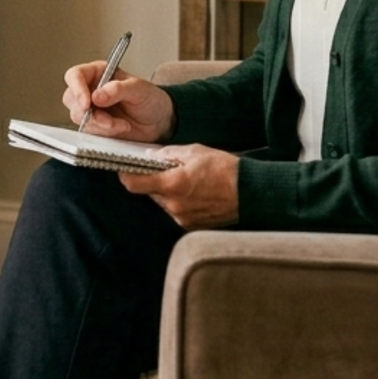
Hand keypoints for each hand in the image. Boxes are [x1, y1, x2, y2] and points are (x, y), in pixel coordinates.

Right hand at [63, 61, 173, 142]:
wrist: (159, 122)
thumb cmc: (150, 99)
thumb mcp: (139, 89)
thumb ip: (118, 89)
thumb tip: (97, 96)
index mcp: (98, 73)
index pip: (75, 75)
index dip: (77, 88)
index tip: (87, 103)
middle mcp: (90, 89)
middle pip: (71, 98)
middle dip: (89, 112)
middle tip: (108, 120)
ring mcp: (90, 109)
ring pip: (78, 117)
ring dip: (100, 124)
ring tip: (121, 124)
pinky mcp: (94, 126)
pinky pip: (88, 130)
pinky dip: (104, 132)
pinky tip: (120, 128)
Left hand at [117, 144, 238, 229]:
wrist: (251, 193)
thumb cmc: (226, 171)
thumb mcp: (195, 152)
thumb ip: (168, 154)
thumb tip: (151, 157)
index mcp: (172, 185)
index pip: (134, 184)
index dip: (126, 176)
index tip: (125, 169)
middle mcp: (174, 205)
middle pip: (150, 193)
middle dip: (155, 181)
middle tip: (169, 170)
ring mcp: (182, 218)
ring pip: (164, 202)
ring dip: (169, 192)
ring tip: (189, 181)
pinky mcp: (192, 226)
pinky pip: (177, 211)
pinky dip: (181, 202)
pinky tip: (196, 193)